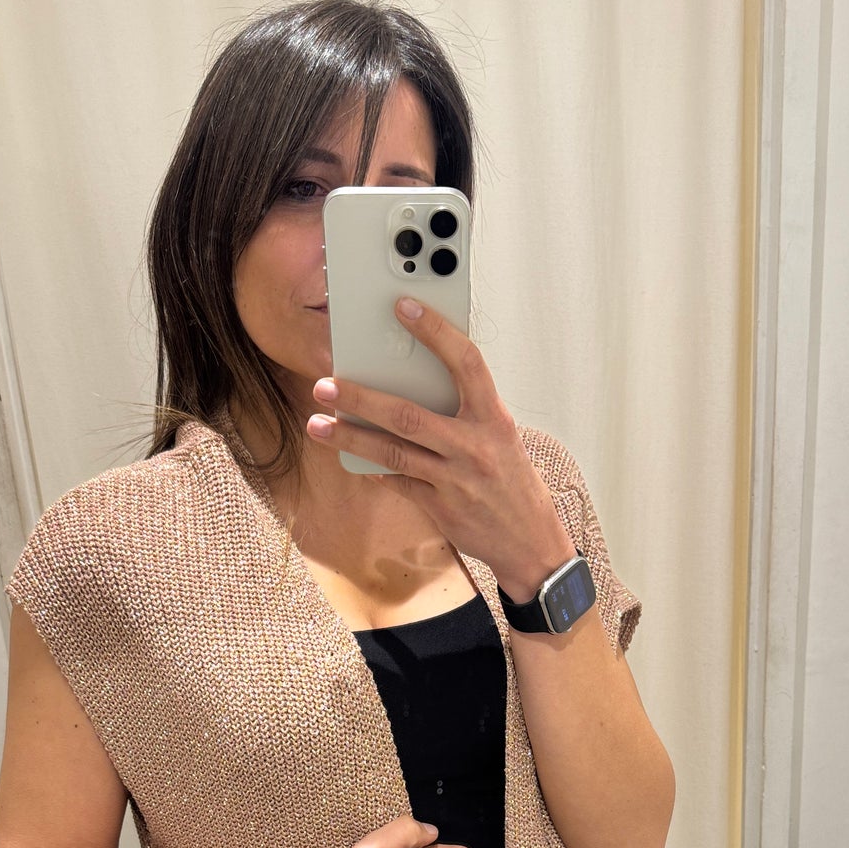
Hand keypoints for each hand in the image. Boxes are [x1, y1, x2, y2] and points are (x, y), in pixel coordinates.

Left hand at [304, 298, 576, 603]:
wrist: (530, 542)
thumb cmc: (511, 481)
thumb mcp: (500, 437)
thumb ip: (464, 412)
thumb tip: (413, 383)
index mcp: (493, 418)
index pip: (466, 362)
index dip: (435, 331)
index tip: (403, 306)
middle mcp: (474, 446)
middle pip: (407, 414)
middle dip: (360, 397)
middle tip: (326, 384)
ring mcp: (455, 479)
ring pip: (392, 452)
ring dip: (350, 437)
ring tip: (318, 424)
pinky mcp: (441, 508)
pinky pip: (397, 483)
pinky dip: (373, 468)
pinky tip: (352, 459)